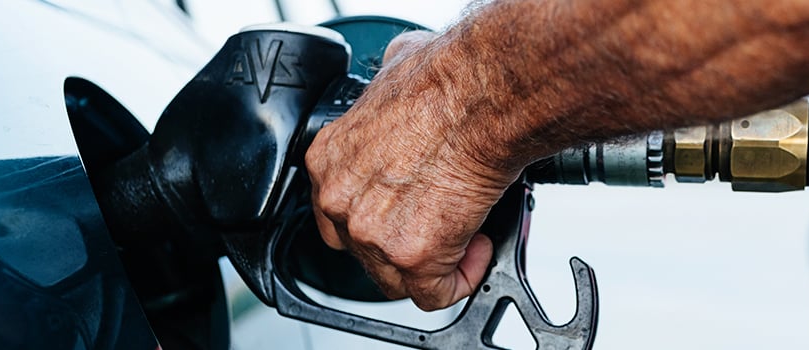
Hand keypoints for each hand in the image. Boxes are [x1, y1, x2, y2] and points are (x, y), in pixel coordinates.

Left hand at [304, 31, 517, 310]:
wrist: (480, 96)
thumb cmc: (448, 80)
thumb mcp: (395, 67)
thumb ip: (388, 90)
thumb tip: (404, 77)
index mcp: (328, 159)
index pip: (337, 211)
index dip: (378, 215)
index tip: (407, 208)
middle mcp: (339, 199)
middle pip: (364, 251)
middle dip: (405, 242)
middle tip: (441, 221)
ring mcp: (370, 232)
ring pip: (398, 278)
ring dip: (434, 263)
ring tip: (466, 234)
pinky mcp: (411, 256)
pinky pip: (435, 294)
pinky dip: (460, 278)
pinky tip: (477, 248)